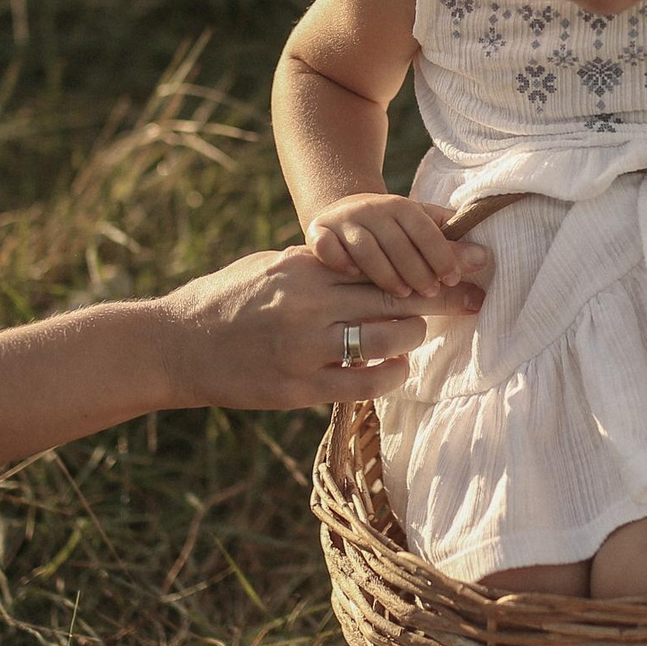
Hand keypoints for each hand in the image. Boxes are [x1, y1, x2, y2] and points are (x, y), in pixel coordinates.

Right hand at [151, 245, 484, 409]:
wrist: (175, 346)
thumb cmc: (224, 300)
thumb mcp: (270, 265)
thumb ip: (318, 262)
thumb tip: (366, 257)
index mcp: (303, 268)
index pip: (381, 262)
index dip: (427, 264)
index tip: (463, 263)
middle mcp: (308, 305)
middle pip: (396, 296)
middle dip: (440, 297)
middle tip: (471, 297)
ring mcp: (304, 349)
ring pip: (388, 339)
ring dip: (413, 336)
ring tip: (416, 333)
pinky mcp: (299, 388)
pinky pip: (365, 382)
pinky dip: (391, 373)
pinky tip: (398, 366)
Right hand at [305, 192, 480, 297]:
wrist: (343, 213)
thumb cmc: (393, 231)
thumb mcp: (420, 230)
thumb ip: (449, 244)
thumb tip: (484, 258)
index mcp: (401, 205)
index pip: (426, 229)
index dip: (442, 254)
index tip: (454, 279)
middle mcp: (371, 208)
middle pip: (398, 242)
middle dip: (417, 270)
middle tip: (430, 294)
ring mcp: (343, 220)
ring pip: (365, 248)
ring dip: (385, 273)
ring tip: (401, 295)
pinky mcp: (318, 232)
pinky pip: (327, 248)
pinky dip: (340, 262)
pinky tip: (353, 279)